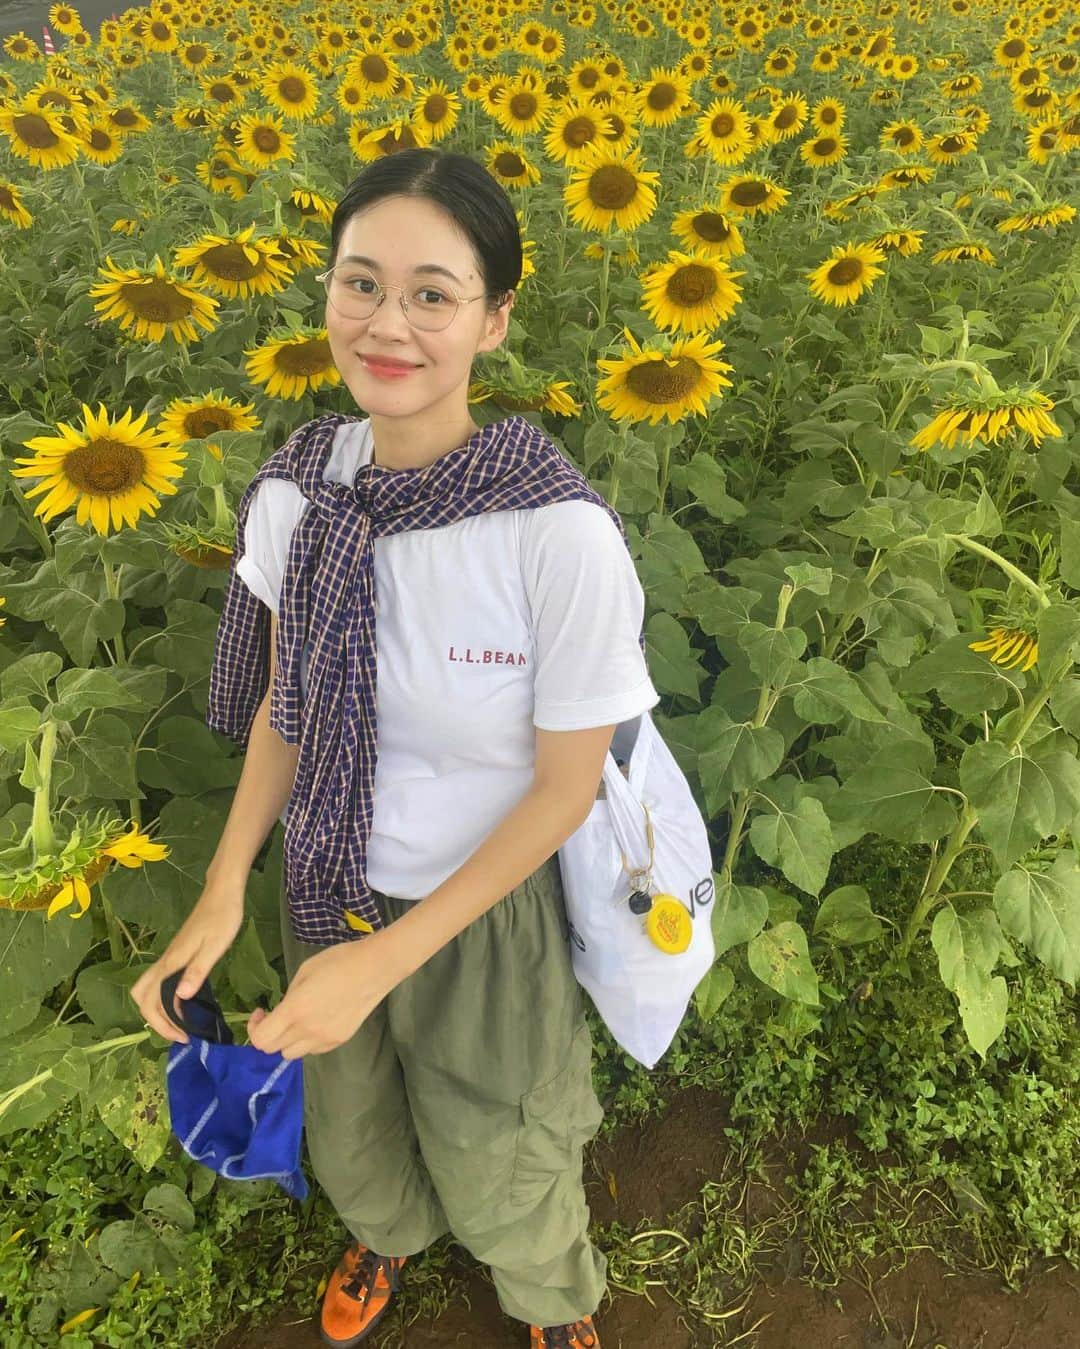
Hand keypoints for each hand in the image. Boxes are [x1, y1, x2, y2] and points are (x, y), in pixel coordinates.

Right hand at [130, 883, 245, 1045]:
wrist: (222, 891)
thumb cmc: (222, 917)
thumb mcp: (215, 946)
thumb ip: (198, 971)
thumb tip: (180, 998)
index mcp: (172, 963)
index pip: (151, 1001)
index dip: (162, 1024)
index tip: (183, 1037)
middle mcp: (165, 961)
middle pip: (141, 996)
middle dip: (154, 1020)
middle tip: (180, 1033)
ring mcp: (170, 957)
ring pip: (147, 988)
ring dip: (157, 1009)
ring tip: (181, 1023)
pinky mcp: (177, 954)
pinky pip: (160, 981)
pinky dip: (165, 997)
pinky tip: (185, 1002)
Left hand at [246, 934, 398, 1059]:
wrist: (375, 968)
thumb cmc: (338, 961)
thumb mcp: (305, 971)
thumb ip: (289, 995)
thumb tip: (284, 1009)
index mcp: (295, 1010)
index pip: (262, 1039)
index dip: (254, 1028)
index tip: (261, 1012)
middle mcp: (308, 1030)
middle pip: (274, 1050)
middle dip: (268, 1034)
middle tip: (275, 1016)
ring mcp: (325, 1039)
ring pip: (293, 1054)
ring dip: (287, 1041)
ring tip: (297, 1021)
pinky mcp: (340, 1040)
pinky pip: (313, 1050)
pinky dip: (307, 1041)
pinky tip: (316, 1022)